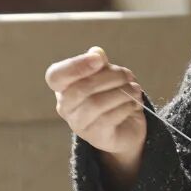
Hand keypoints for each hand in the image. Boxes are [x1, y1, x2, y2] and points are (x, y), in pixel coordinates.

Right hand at [45, 45, 146, 184]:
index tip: (99, 60)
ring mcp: (78, 124)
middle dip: (110, 77)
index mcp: (64, 88)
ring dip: (121, 93)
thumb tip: (96, 52)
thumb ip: (100, 64)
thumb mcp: (108, 75)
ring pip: (96, 104)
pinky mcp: (96, 137)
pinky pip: (109, 118)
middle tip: (128, 76)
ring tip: (135, 90)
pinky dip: (125, 107)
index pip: (55, 76)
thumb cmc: (113, 96)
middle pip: (81, 89)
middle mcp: (66, 107)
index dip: (76, 66)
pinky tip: (133, 103)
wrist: (127, 127)